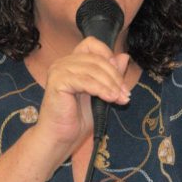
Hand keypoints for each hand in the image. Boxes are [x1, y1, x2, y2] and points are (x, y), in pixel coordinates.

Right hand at [31, 37, 130, 169]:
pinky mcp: (57, 81)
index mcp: (72, 62)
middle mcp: (63, 63)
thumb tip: (124, 56)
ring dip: (110, 84)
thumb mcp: (101, 93)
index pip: (92, 44)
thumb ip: (110, 75)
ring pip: (93, 68)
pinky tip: (110, 99)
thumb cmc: (78, 119)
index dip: (108, 55)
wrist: (61, 138)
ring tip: (119, 98)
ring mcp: (58, 70)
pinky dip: (101, 89)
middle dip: (115, 76)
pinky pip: (85, 80)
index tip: (119, 76)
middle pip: (96, 58)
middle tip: (125, 93)